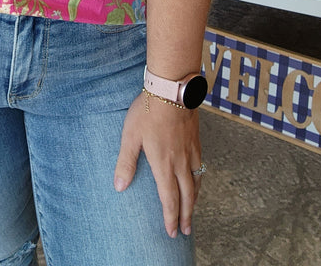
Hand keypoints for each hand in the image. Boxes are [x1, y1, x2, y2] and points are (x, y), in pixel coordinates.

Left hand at [114, 93, 202, 237]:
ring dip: (194, 200)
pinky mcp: (196, 139)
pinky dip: (200, 180)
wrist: (171, 89)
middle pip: (187, 195)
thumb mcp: (130, 136)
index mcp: (163, 163)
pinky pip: (201, 166)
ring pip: (196, 182)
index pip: (169, 198)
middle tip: (186, 231)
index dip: (170, 217)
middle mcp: (180, 161)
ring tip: (192, 211)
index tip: (172, 232)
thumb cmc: (147, 111)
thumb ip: (126, 162)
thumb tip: (119, 186)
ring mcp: (190, 150)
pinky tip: (198, 178)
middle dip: (186, 215)